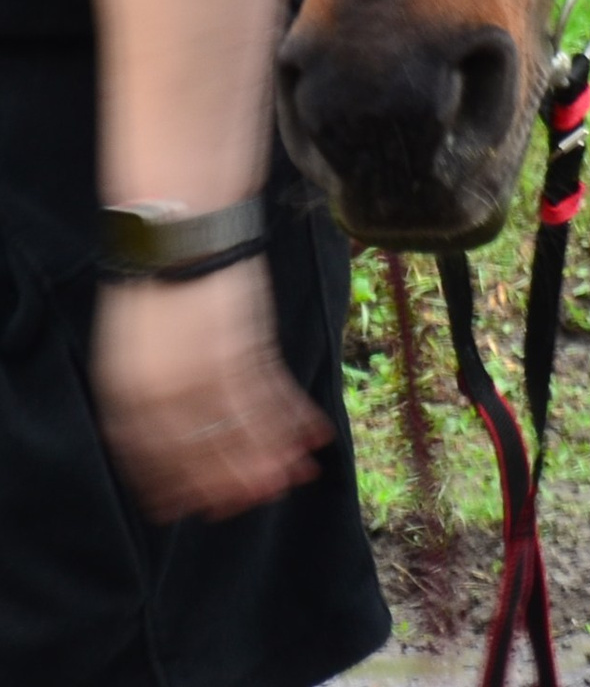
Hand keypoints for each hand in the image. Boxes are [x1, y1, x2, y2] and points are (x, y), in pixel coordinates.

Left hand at [91, 262, 331, 522]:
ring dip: (272, 456)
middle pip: (201, 450)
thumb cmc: (157, 282)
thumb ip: (147, 386)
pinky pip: (270, 393)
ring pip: (241, 428)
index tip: (193, 508)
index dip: (176, 484)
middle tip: (254, 501)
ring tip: (295, 478)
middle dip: (232, 479)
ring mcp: (204, 367)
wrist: (178, 228)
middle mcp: (163, 389)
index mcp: (129, 390)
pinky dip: (293, 417)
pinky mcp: (242, 344)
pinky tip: (312, 433)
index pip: (152, 455)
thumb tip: (167, 425)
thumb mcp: (134, 345)